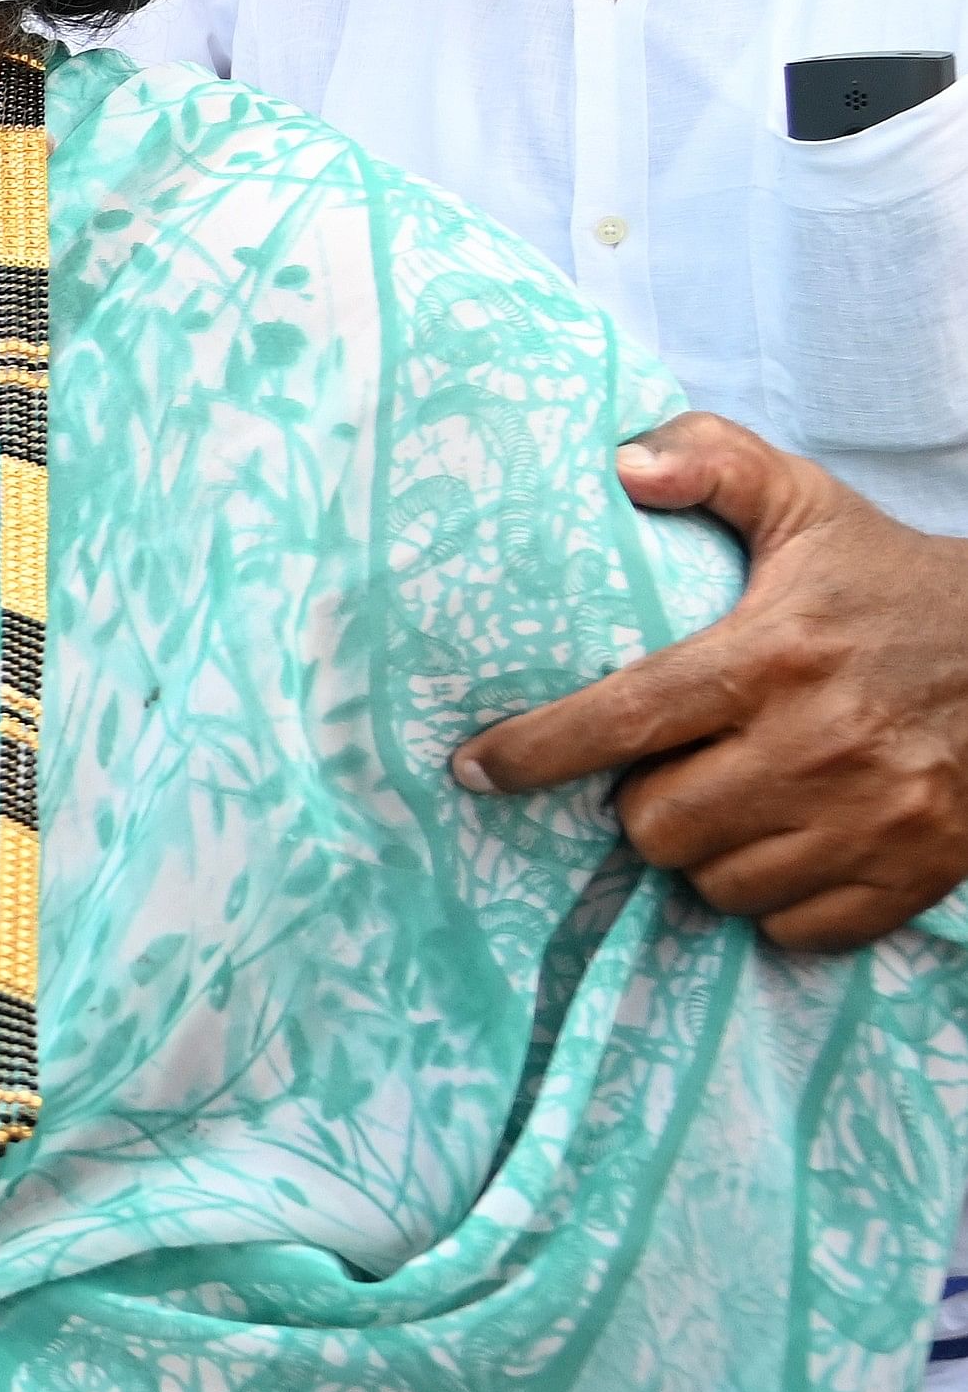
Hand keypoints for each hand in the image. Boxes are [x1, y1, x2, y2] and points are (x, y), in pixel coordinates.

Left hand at [452, 413, 967, 949]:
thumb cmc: (890, 580)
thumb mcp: (805, 503)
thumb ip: (711, 462)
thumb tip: (621, 466)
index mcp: (776, 655)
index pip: (625, 718)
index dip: (535, 752)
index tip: (474, 770)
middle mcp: (823, 743)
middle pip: (659, 825)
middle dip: (641, 805)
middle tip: (671, 768)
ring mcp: (876, 818)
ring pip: (720, 885)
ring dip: (705, 855)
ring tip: (730, 802)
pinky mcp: (918, 871)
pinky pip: (797, 929)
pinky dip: (777, 901)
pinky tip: (786, 846)